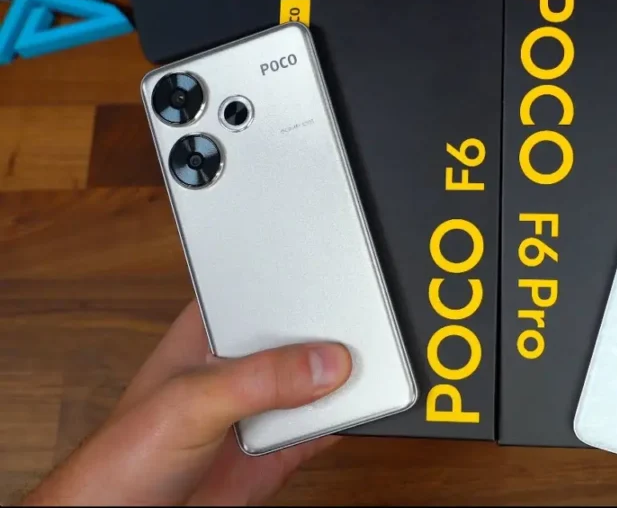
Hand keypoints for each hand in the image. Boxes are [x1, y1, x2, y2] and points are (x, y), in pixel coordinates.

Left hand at [21, 301, 351, 505]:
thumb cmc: (121, 459)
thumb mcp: (189, 402)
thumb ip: (256, 379)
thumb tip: (322, 363)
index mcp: (212, 332)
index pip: (267, 296)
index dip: (303, 289)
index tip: (340, 296)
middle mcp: (241, 365)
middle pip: (301, 337)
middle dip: (331, 338)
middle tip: (357, 343)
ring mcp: (264, 406)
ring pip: (319, 381)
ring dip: (343, 380)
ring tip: (365, 373)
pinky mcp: (282, 446)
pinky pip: (326, 426)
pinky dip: (347, 420)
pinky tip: (360, 410)